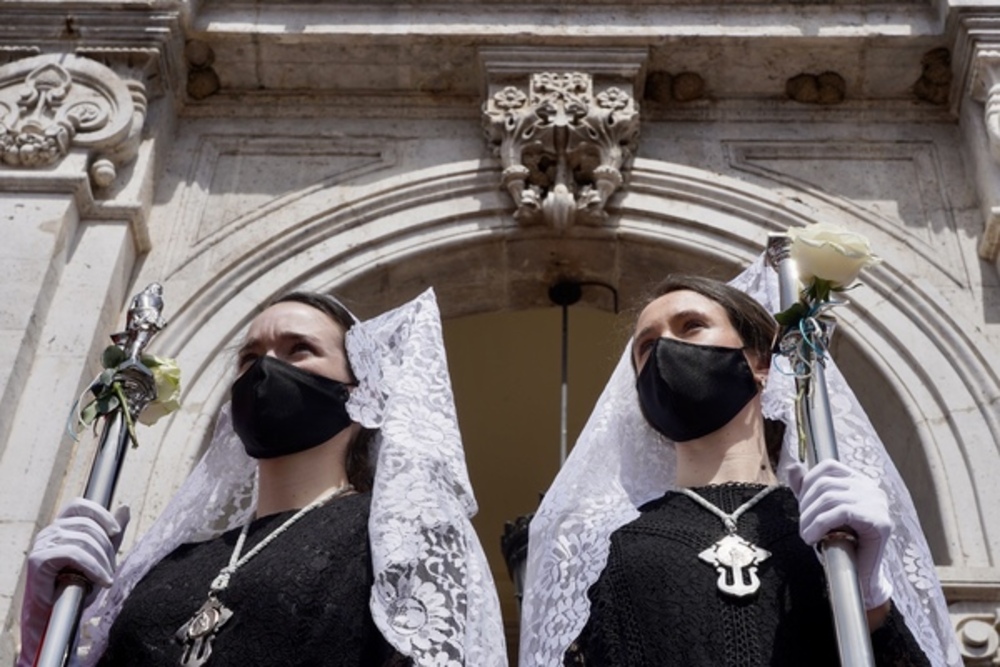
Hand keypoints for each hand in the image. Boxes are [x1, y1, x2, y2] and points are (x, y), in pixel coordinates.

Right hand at [18, 499, 128, 666]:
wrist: (54, 616)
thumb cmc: (75, 587)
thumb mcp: (100, 556)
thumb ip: (112, 533)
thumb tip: (125, 506)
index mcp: (62, 527)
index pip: (79, 505)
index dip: (100, 514)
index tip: (115, 532)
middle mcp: (49, 532)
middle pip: (88, 525)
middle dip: (107, 548)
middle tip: (112, 570)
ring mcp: (42, 544)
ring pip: (83, 540)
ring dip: (102, 561)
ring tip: (106, 580)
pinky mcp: (39, 559)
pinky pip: (74, 554)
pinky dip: (93, 568)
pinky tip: (102, 581)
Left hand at [788, 459, 892, 609]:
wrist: (859, 576)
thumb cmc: (841, 543)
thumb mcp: (819, 511)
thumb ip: (806, 489)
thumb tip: (793, 466)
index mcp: (860, 482)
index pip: (829, 467)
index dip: (807, 482)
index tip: (802, 506)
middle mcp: (872, 489)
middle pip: (825, 483)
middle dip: (806, 505)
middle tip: (803, 526)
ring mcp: (878, 504)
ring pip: (829, 498)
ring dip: (809, 518)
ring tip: (806, 534)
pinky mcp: (880, 521)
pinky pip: (840, 513)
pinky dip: (819, 525)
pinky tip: (812, 538)